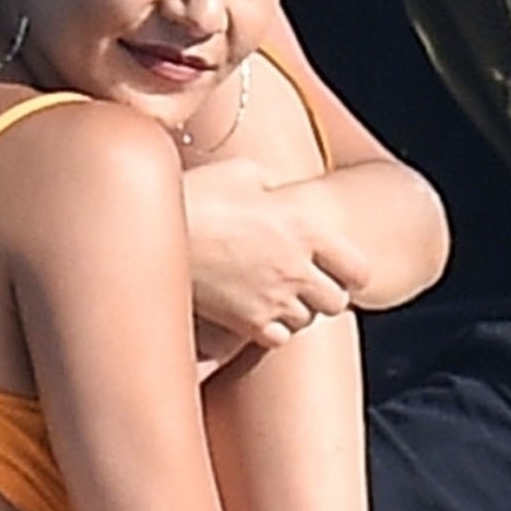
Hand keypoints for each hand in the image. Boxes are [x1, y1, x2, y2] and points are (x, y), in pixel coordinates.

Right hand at [181, 159, 373, 352]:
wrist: (153, 233)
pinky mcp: (246, 322)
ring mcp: (272, 298)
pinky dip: (271, 330)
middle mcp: (296, 267)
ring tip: (274, 296)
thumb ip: (269, 182)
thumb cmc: (193, 195)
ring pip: (307, 322)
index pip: (358, 268)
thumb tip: (273, 189)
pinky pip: (278, 339)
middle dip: (324, 294)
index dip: (350, 272)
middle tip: (303, 284)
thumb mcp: (239, 172)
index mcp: (304, 227)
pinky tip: (254, 312)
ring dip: (296, 312)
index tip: (338, 270)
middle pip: (336, 302)